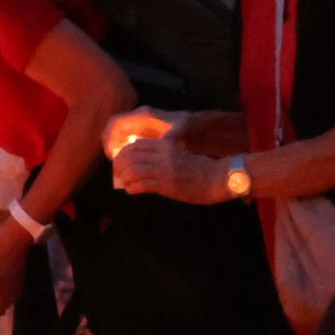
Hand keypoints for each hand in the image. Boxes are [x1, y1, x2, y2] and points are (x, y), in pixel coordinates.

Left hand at [111, 133, 225, 202]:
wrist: (216, 178)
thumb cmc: (199, 168)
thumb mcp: (178, 153)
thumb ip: (161, 155)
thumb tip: (140, 164)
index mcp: (165, 144)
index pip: (136, 145)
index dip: (124, 153)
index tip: (121, 161)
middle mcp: (162, 155)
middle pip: (131, 156)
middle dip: (120, 166)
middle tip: (118, 173)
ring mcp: (164, 170)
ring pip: (133, 170)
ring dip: (124, 178)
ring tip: (124, 183)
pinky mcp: (166, 185)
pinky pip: (142, 185)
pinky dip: (132, 188)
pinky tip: (131, 190)